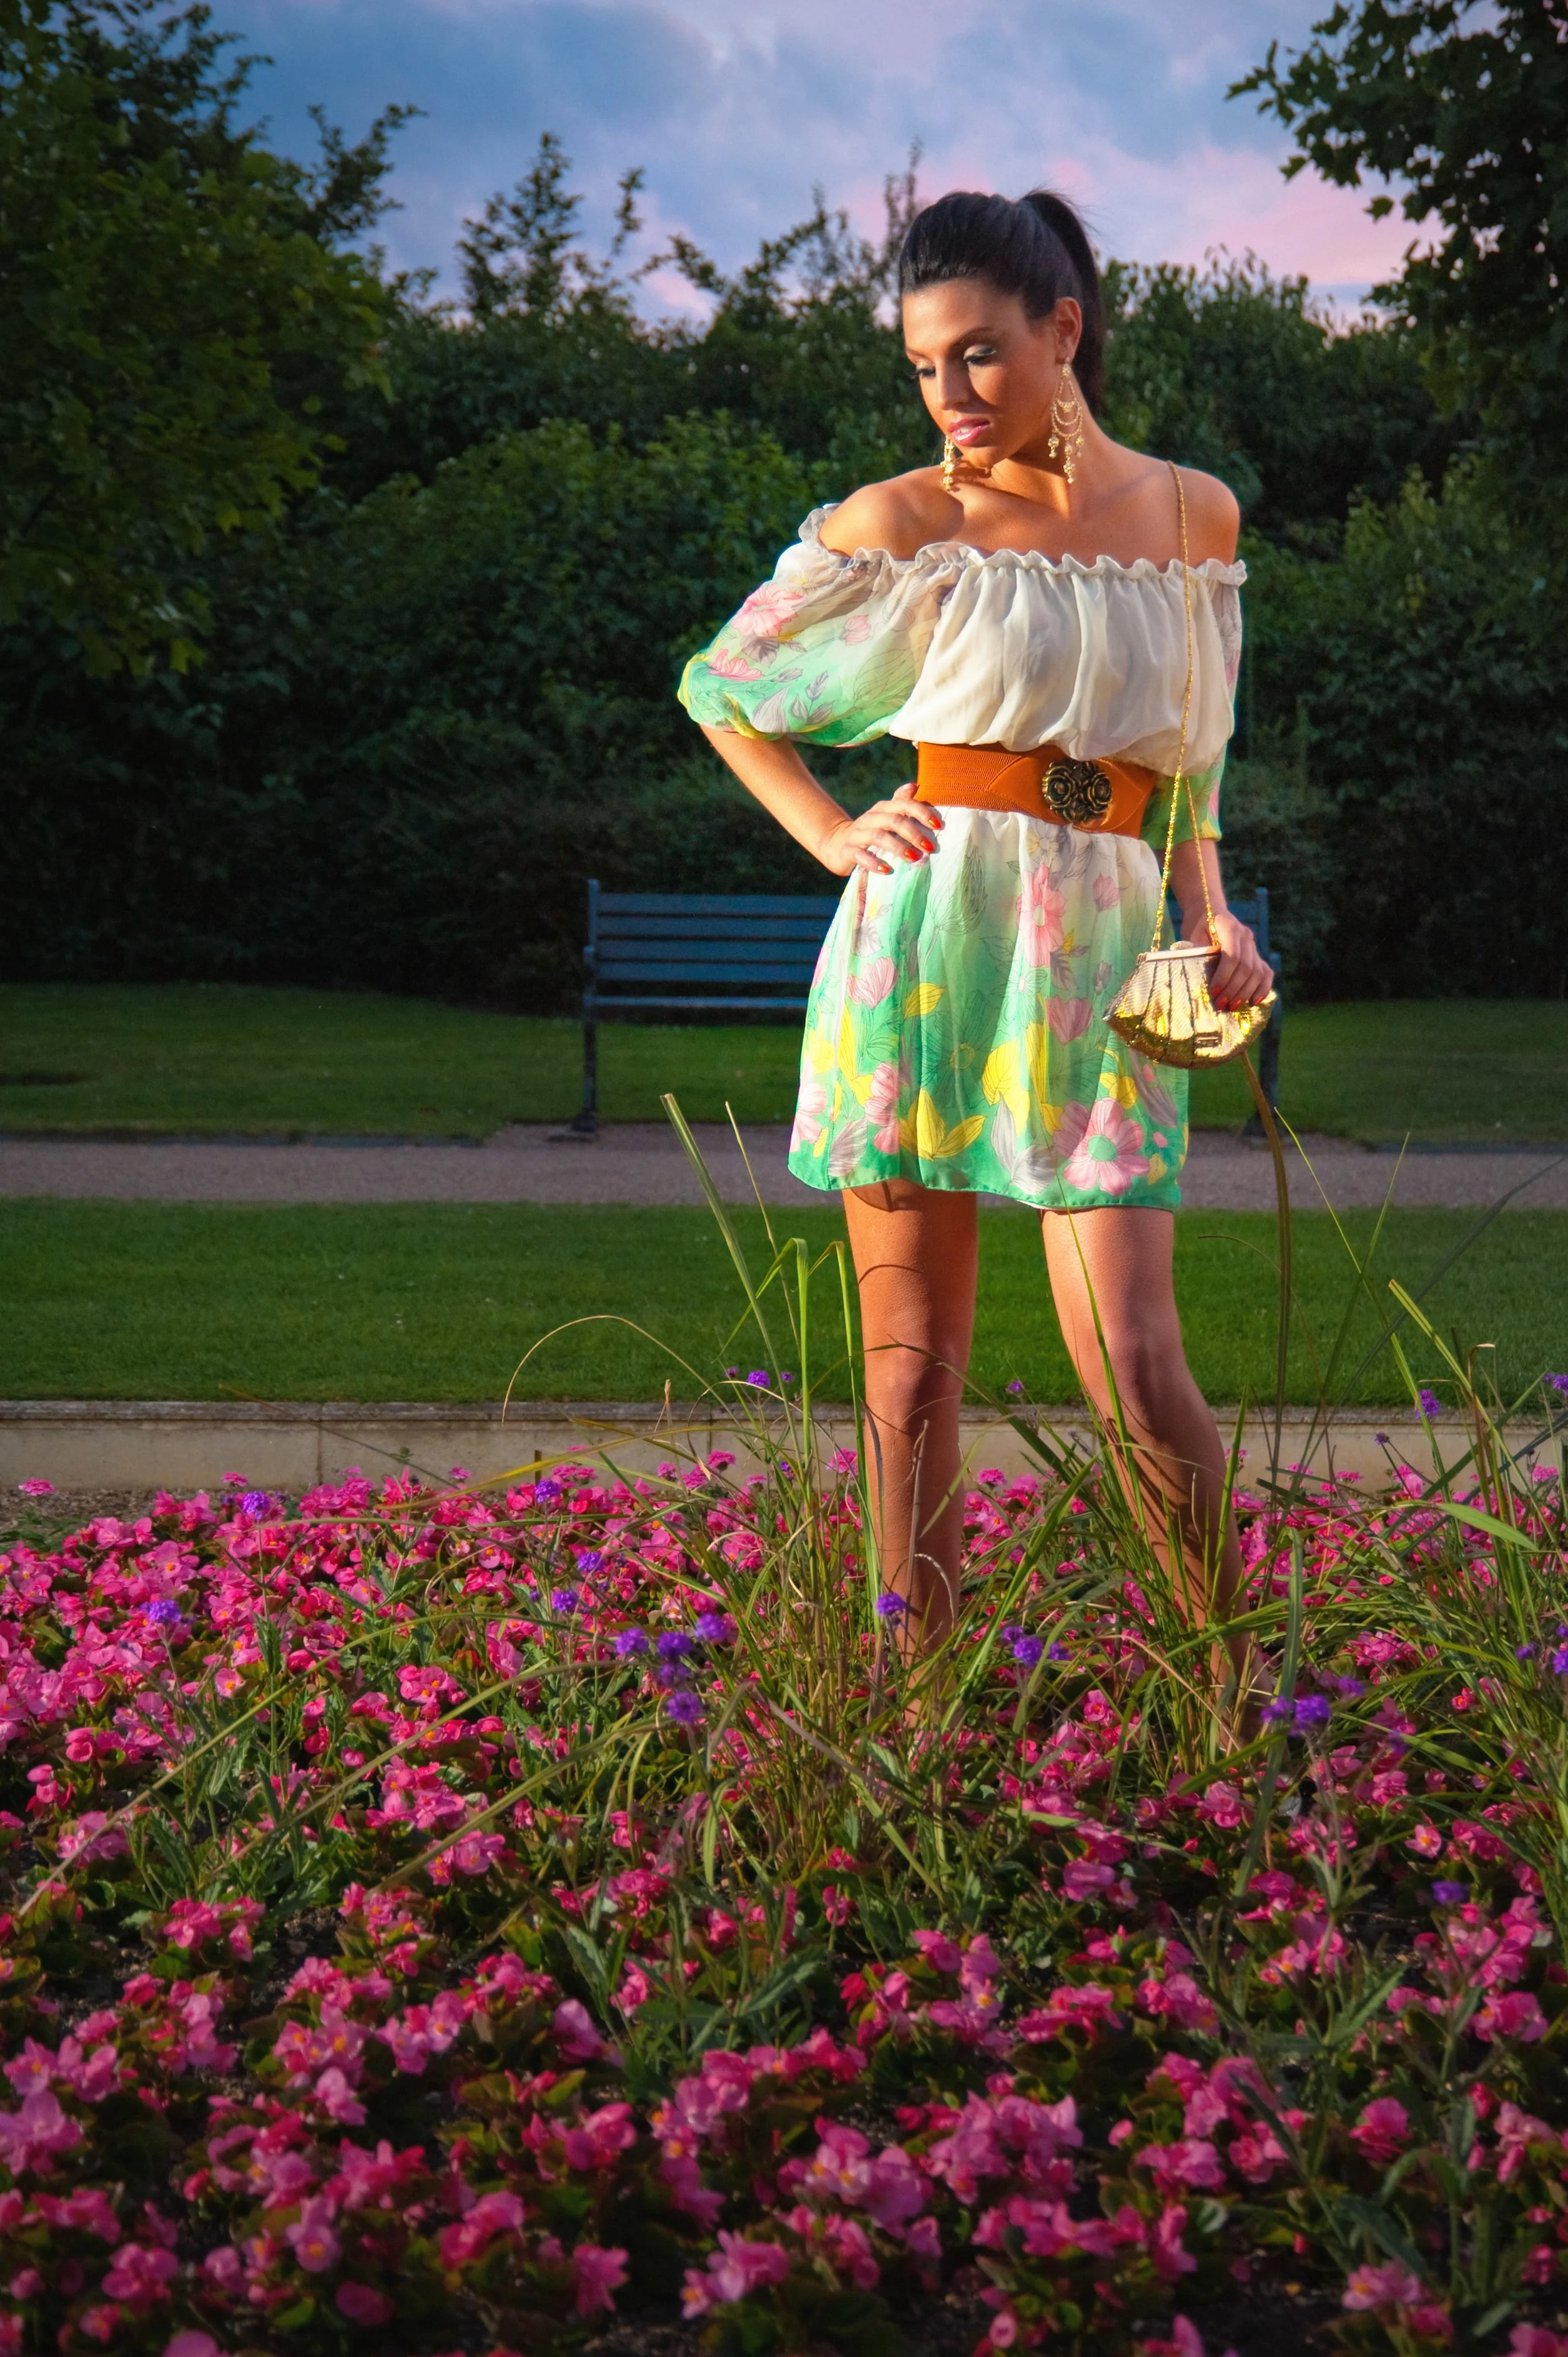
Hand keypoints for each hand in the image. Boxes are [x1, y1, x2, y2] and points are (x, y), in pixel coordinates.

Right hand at [819, 782, 943, 876]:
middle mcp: (870, 818)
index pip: (903, 804)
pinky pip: (860, 855)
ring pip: (878, 837)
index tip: (939, 826)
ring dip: (898, 847)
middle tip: (930, 847)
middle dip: (913, 833)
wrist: (837, 845)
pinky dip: (874, 863)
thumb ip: (901, 802)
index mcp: (882, 808)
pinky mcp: (848, 850)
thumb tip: (916, 785)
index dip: (922, 812)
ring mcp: (857, 834)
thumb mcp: (886, 816)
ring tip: (914, 858)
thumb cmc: (871, 832)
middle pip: (893, 820)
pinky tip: (888, 870)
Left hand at [1184, 907, 1274, 1011]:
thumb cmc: (1196, 925)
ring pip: (1257, 972)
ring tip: (1232, 1007)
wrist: (1207, 909)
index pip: (1232, 956)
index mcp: (1229, 927)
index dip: (1223, 977)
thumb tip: (1201, 980)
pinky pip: (1265, 972)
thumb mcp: (1192, 935)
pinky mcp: (1256, 954)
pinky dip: (1263, 987)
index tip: (1212, 992)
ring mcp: (1253, 945)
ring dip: (1245, 992)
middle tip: (1221, 1005)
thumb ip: (1199, 953)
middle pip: (1246, 967)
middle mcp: (1246, 936)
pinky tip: (1254, 1001)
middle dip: (1233, 989)